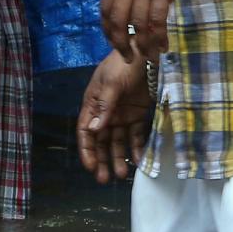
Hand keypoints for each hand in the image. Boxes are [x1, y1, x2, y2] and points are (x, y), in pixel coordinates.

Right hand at [76, 50, 151, 182]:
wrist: (146, 51)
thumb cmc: (123, 64)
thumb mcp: (111, 84)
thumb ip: (104, 107)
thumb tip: (94, 130)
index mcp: (93, 104)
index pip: (86, 132)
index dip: (87, 150)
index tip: (91, 167)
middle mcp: (105, 113)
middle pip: (101, 141)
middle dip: (102, 160)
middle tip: (105, 180)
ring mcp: (122, 114)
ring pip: (118, 141)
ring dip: (119, 157)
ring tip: (122, 174)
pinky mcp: (138, 114)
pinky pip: (136, 135)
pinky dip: (137, 147)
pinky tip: (139, 160)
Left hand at [97, 0, 208, 59]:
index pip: (104, 8)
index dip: (107, 28)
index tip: (113, 41)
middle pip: (117, 21)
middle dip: (121, 43)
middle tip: (128, 57)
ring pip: (138, 25)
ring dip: (143, 45)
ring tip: (150, 57)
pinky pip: (157, 21)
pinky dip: (159, 37)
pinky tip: (163, 46)